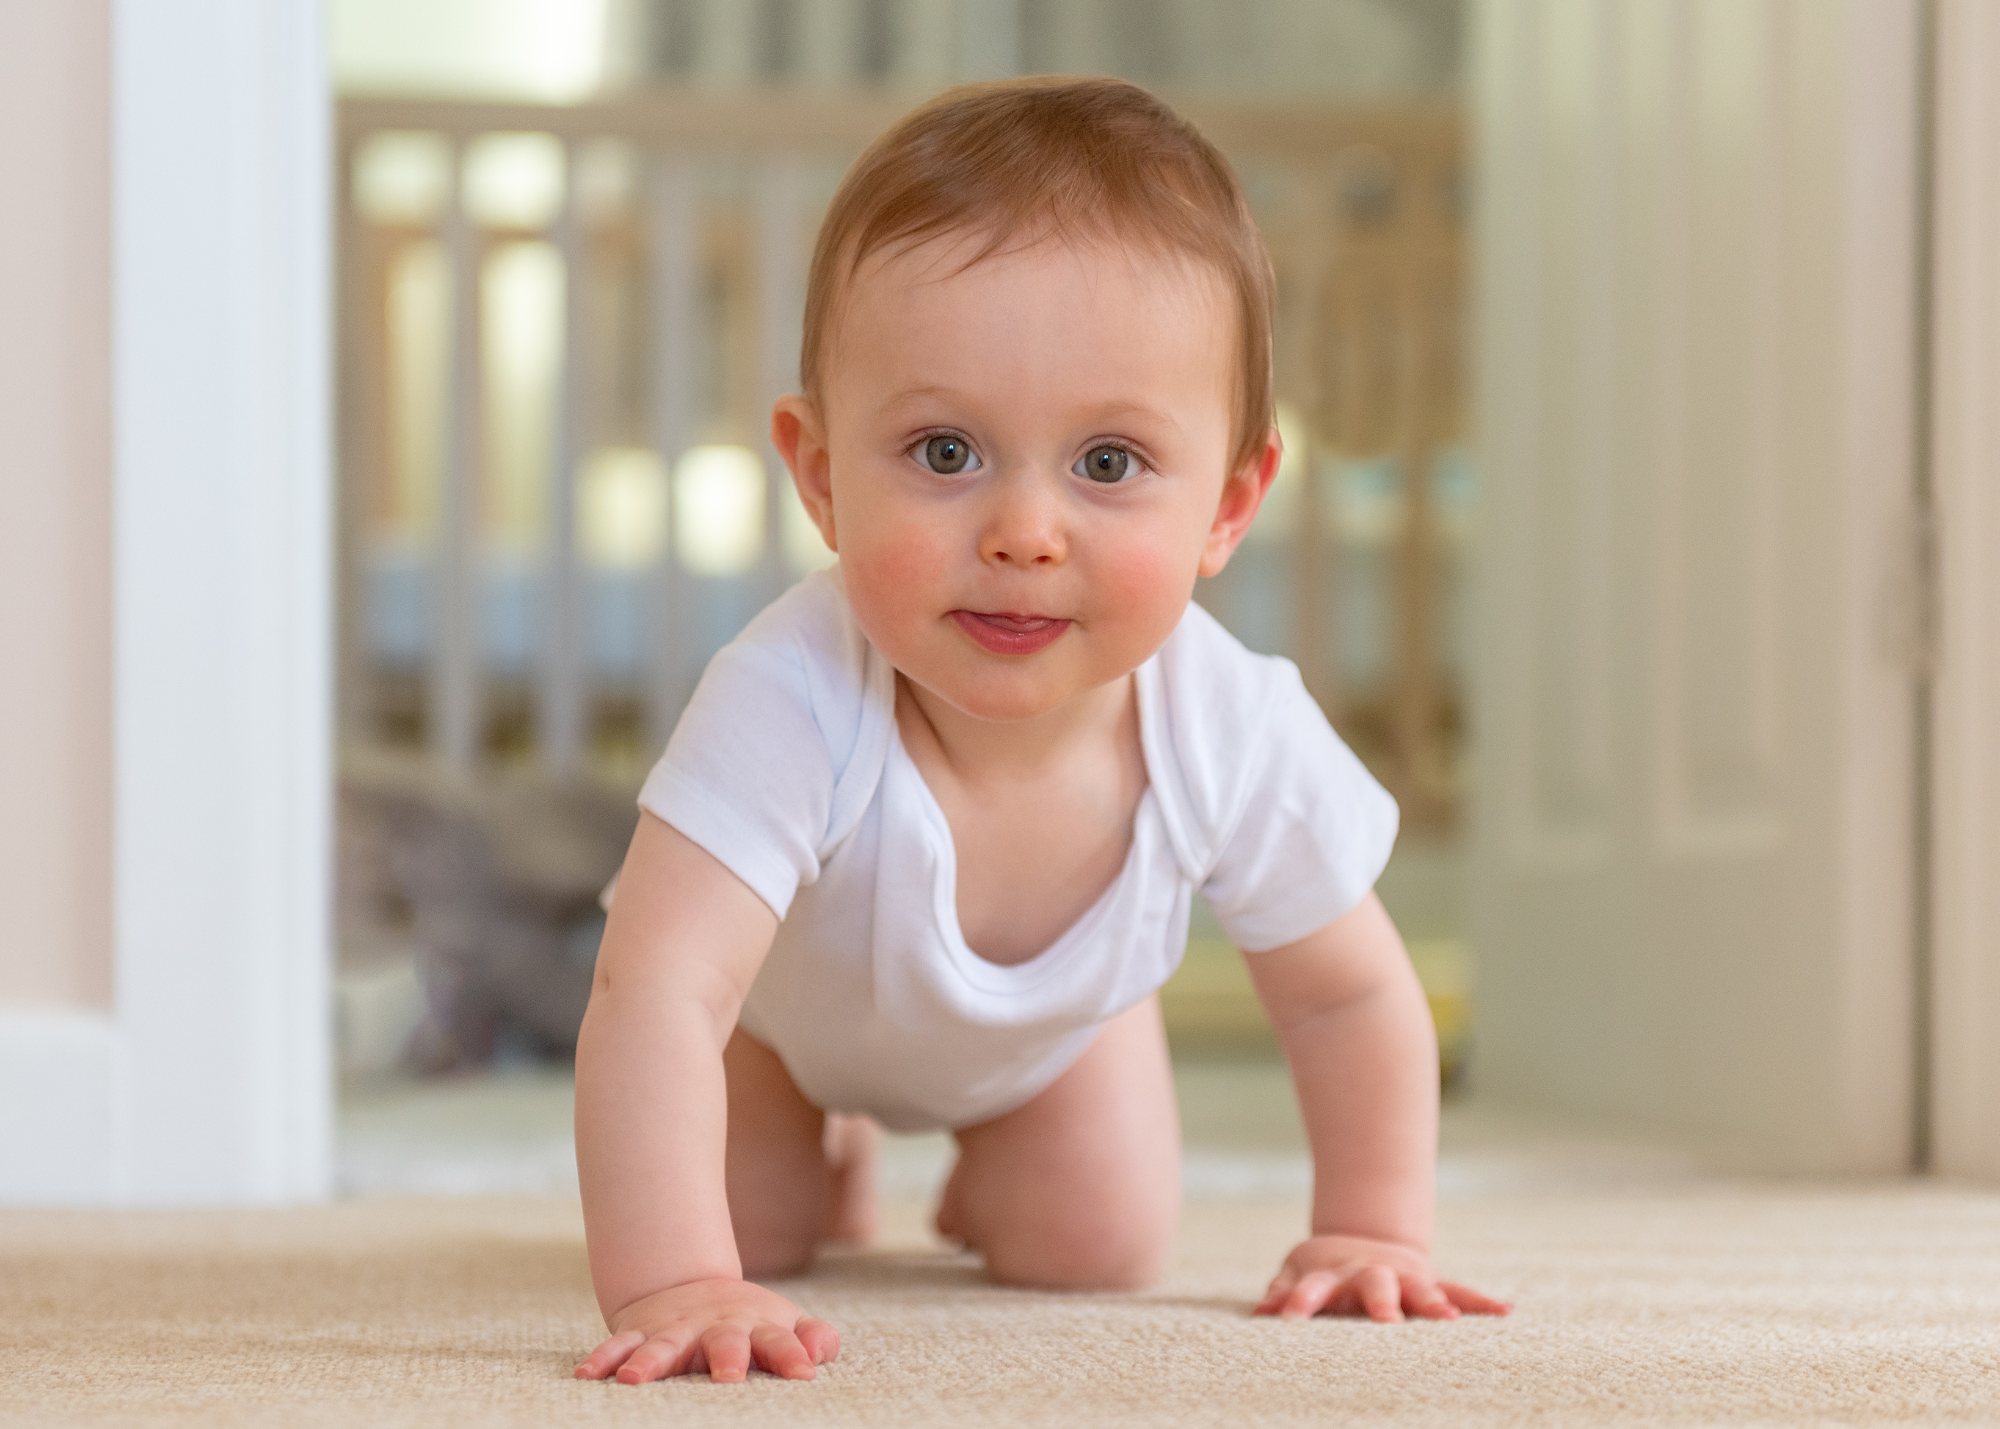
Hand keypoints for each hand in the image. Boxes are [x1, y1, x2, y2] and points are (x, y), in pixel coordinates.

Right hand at [574, 1277, 840, 1383]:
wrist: (691, 1287)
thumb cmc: (747, 1323)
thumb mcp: (782, 1325)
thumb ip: (810, 1339)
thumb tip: (822, 1351)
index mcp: (756, 1328)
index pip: (779, 1342)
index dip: (793, 1355)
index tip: (805, 1373)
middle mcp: (715, 1328)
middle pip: (724, 1342)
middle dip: (727, 1358)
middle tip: (729, 1378)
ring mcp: (676, 1330)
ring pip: (662, 1346)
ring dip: (649, 1363)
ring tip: (634, 1380)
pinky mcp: (641, 1332)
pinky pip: (618, 1345)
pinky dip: (603, 1359)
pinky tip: (587, 1375)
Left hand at [1253, 1235, 1511, 1322]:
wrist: (1361, 1243)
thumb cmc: (1323, 1274)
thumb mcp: (1298, 1275)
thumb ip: (1283, 1292)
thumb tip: (1260, 1313)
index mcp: (1332, 1276)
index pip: (1314, 1288)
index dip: (1302, 1301)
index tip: (1292, 1320)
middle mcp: (1370, 1274)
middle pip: (1374, 1284)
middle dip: (1380, 1302)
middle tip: (1386, 1322)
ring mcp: (1402, 1277)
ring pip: (1419, 1287)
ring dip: (1432, 1301)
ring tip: (1447, 1318)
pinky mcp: (1429, 1281)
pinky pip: (1459, 1290)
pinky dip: (1480, 1301)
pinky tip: (1505, 1313)